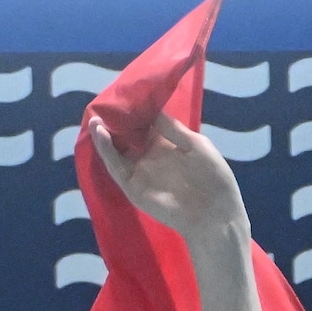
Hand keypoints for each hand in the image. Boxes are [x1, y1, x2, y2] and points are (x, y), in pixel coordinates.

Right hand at [87, 112, 248, 242]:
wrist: (215, 216)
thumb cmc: (213, 179)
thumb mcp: (197, 145)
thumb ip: (173, 128)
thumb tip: (150, 110)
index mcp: (166, 143)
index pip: (143, 122)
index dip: (134, 110)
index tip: (122, 94)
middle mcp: (149, 154)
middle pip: (126, 134)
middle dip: (114, 119)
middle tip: (103, 102)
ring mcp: (139, 170)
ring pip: (115, 148)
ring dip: (104, 132)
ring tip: (96, 115)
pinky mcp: (131, 185)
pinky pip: (115, 165)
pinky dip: (105, 149)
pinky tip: (100, 132)